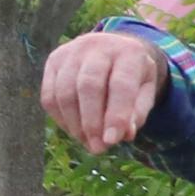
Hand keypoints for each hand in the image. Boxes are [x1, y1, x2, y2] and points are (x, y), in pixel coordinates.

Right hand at [42, 31, 168, 151]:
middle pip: (88, 86)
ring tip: (88, 143)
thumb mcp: (145, 91)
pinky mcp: (53, 61)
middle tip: (98, 149)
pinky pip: (49, 94)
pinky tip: (73, 130)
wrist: (114, 47)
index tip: (111, 141)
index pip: (120, 85)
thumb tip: (123, 135)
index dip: (115, 115)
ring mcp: (71, 51)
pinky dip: (60, 117)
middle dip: (91, 122)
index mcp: (128, 52)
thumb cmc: (133, 76)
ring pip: (65, 91)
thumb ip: (137, 112)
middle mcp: (97, 46)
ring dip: (74, 123)